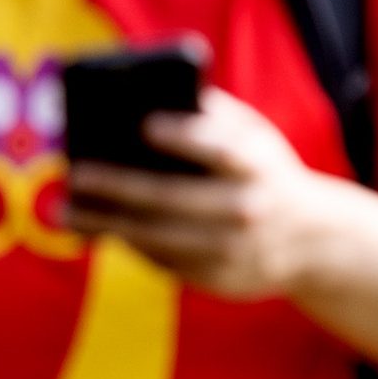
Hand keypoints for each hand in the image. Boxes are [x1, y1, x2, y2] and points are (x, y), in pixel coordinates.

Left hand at [64, 86, 328, 299]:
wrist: (312, 240)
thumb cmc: (263, 171)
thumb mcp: (254, 135)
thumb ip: (210, 114)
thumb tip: (145, 100)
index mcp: (258, 164)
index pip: (221, 148)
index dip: (185, 137)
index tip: (145, 124)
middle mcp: (247, 209)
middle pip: (171, 197)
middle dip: (117, 185)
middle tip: (75, 173)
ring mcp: (232, 249)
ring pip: (156, 236)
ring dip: (105, 222)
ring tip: (64, 209)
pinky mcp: (216, 279)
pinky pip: (160, 259)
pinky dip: (125, 241)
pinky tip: (95, 227)